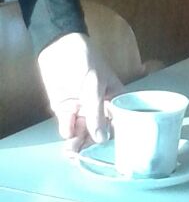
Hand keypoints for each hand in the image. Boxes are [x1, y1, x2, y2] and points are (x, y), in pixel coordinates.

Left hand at [36, 33, 121, 151]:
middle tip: (83, 154)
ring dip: (78, 141)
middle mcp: (100, 107)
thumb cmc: (84, 60)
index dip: (115, 137)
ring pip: (82, 132)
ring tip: (72, 150)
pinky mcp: (66, 110)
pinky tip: (67, 129)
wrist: (58, 47)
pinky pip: (68, 126)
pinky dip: (67, 130)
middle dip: (91, 143)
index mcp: (114, 98)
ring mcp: (83, 109)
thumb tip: (102, 139)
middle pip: (98, 131)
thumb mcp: (94, 84)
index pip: (118, 122)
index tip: (108, 151)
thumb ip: (97, 112)